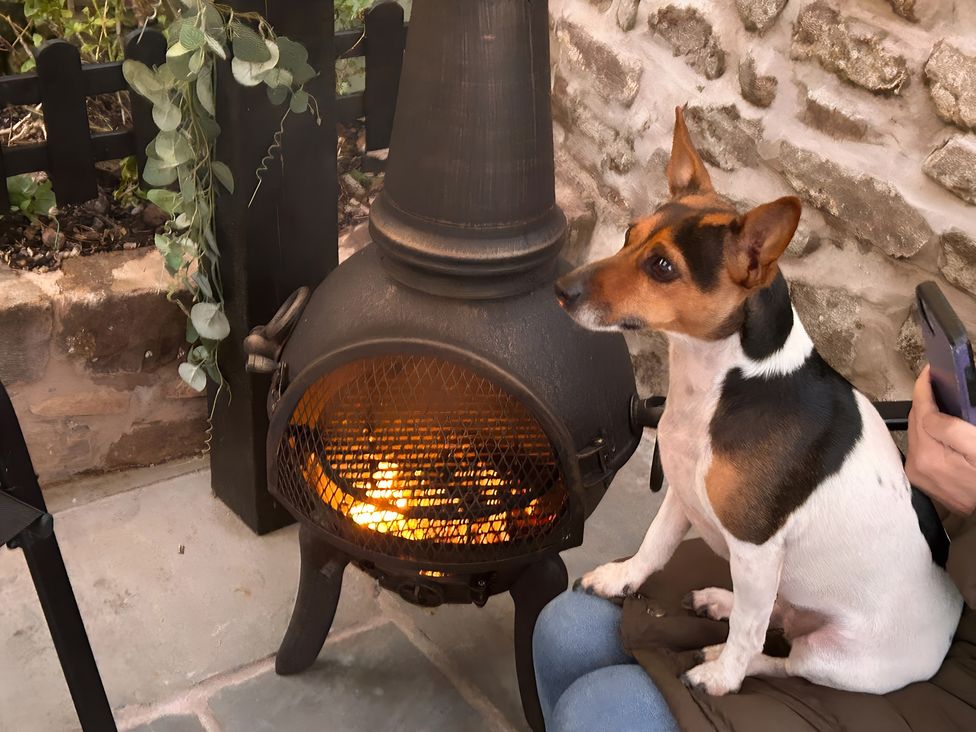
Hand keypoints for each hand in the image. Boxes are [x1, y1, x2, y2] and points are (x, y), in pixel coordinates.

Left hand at [905, 365, 975, 514]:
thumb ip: (951, 429)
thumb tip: (928, 414)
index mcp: (928, 456)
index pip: (920, 412)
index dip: (923, 388)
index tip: (928, 371)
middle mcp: (916, 465)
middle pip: (916, 421)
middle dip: (924, 400)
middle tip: (936, 383)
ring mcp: (918, 474)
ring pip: (917, 433)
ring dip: (926, 416)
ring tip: (939, 400)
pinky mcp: (923, 479)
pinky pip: (922, 447)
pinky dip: (929, 433)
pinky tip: (939, 425)